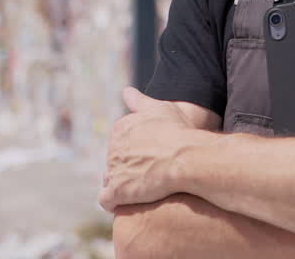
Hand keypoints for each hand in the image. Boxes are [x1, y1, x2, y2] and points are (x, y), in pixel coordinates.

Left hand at [99, 88, 208, 212]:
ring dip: (122, 186)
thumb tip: (126, 92)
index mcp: (120, 128)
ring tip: (141, 190)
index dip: (132, 153)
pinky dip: (114, 203)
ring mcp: (113, 169)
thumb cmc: (179, 132)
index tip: (147, 158)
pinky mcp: (117, 191)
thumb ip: (140, 101)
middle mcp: (112, 147)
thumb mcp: (161, 109)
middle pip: (114, 162)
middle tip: (148, 175)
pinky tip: (127, 203)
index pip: (118, 143)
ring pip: (110, 181)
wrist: (187, 157)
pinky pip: (107, 201)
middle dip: (127, 169)